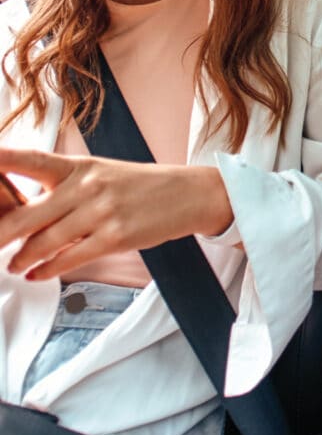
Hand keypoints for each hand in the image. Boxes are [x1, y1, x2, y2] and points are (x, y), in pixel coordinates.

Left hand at [0, 147, 232, 280]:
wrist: (189, 194)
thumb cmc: (143, 185)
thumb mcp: (103, 174)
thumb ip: (66, 188)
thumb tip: (28, 212)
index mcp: (80, 167)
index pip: (31, 160)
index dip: (1, 161)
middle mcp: (87, 187)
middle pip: (26, 216)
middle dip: (0, 236)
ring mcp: (101, 212)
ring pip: (44, 243)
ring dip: (22, 259)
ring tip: (13, 266)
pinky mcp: (115, 236)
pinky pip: (70, 259)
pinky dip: (48, 270)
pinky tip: (38, 274)